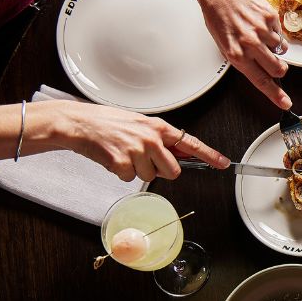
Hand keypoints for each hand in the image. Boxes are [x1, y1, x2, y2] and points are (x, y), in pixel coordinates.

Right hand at [47, 100, 228, 181]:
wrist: (78, 122)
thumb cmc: (106, 122)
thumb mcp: (138, 123)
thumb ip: (158, 137)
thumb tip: (177, 154)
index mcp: (158, 127)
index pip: (191, 143)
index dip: (209, 155)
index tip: (223, 163)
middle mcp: (151, 138)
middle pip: (172, 171)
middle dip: (160, 170)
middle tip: (143, 159)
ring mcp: (137, 151)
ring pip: (150, 176)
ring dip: (136, 170)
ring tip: (122, 153)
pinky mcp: (122, 163)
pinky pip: (129, 178)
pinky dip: (120, 172)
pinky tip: (112, 157)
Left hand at [192, 0, 291, 108]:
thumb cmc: (217, 14)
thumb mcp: (224, 43)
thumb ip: (242, 58)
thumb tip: (259, 70)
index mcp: (237, 55)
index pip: (261, 81)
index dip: (275, 95)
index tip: (285, 103)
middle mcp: (250, 44)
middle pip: (278, 69)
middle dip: (279, 69)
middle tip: (275, 64)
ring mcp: (262, 31)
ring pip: (281, 50)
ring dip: (274, 46)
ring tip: (259, 34)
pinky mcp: (270, 17)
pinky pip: (279, 33)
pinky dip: (273, 31)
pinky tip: (260, 23)